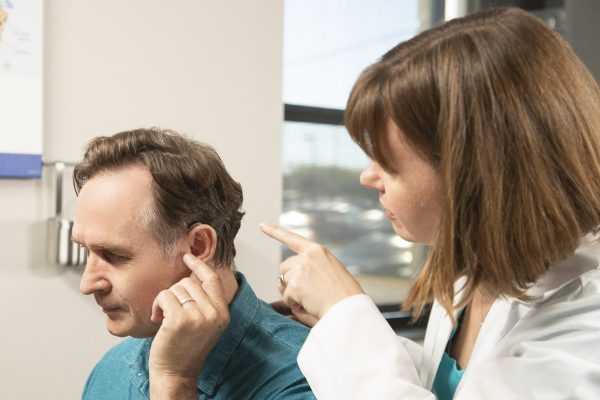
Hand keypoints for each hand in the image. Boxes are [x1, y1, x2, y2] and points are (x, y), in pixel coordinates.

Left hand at [148, 254, 229, 398]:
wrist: (176, 374)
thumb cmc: (185, 348)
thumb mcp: (204, 324)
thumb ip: (204, 301)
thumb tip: (193, 273)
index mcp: (222, 313)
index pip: (213, 279)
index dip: (199, 265)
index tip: (188, 257)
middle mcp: (214, 313)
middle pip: (190, 282)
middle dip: (175, 292)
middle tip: (170, 310)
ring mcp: (198, 316)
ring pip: (176, 288)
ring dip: (165, 299)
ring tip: (164, 317)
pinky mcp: (180, 320)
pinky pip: (164, 296)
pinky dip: (157, 305)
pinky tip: (157, 319)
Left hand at [260, 223, 363, 323]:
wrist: (350, 308)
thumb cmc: (344, 295)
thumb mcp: (332, 272)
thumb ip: (311, 270)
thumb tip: (280, 284)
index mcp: (318, 251)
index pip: (292, 238)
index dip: (274, 232)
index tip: (261, 225)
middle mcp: (307, 256)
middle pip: (284, 267)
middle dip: (290, 280)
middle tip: (308, 293)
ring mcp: (300, 269)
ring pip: (283, 283)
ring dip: (292, 293)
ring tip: (313, 299)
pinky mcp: (295, 284)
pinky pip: (286, 297)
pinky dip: (295, 304)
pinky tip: (310, 304)